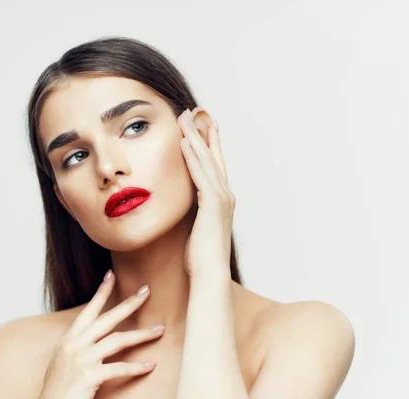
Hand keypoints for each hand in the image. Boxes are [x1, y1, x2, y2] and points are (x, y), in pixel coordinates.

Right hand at [39, 270, 163, 398]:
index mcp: (69, 339)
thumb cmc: (57, 388)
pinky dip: (136, 367)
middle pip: (108, 318)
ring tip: (159, 330)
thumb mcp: (62, 360)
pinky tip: (150, 365)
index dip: (101, 292)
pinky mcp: (89, 375)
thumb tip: (92, 338)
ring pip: (118, 340)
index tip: (112, 275)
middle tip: (146, 291)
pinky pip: (119, 367)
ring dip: (141, 334)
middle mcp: (75, 344)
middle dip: (129, 303)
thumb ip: (77, 346)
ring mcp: (82, 359)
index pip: (88, 310)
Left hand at [179, 108, 235, 278]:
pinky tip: (184, 142)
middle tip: (192, 113)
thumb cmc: (201, 258)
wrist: (210, 275)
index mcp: (221, 201)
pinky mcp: (212, 204)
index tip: (202, 128)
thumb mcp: (198, 230)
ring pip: (206, 161)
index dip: (208, 145)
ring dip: (194, 138)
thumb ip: (195, 216)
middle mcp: (225, 195)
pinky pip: (200, 175)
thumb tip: (188, 213)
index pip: (214, 167)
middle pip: (213, 157)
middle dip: (202, 133)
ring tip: (184, 118)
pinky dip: (192, 157)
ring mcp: (221, 199)